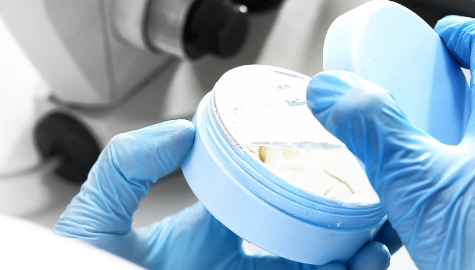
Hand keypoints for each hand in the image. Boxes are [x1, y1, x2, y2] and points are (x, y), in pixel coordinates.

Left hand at [54, 120, 391, 269]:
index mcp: (212, 238)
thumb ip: (128, 167)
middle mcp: (238, 269)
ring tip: (374, 255)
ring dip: (353, 268)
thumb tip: (181, 133)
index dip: (313, 196)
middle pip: (312, 253)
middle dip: (351, 238)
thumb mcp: (97, 217)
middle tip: (378, 226)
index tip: (343, 177)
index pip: (275, 209)